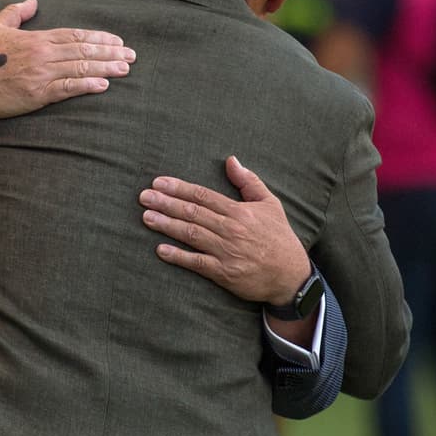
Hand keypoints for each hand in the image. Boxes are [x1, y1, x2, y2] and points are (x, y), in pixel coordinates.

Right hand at [0, 0, 134, 118]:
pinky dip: (87, 86)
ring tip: (126, 68)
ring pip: (81, 68)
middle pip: (84, 51)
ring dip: (106, 68)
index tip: (117, 41)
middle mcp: (43, 54)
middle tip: (132, 55)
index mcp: (37, 39)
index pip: (75, 35)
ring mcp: (41, 74)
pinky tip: (104, 85)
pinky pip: (67, 89)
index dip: (98, 38)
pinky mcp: (37, 94)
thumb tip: (34, 3)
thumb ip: (16, 13)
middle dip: (110, 52)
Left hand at [140, 155, 311, 304]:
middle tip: (144, 197)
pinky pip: (197, 263)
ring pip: (191, 234)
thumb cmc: (279, 237)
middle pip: (192, 213)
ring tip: (146, 217)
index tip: (158, 182)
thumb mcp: (270, 204)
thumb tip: (231, 160)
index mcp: (239, 211)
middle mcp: (231, 229)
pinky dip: (178, 256)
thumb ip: (249, 181)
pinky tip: (160, 250)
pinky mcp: (224, 273)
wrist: (291, 275)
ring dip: (167, 225)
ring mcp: (226, 251)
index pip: (203, 196)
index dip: (179, 188)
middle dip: (166, 203)